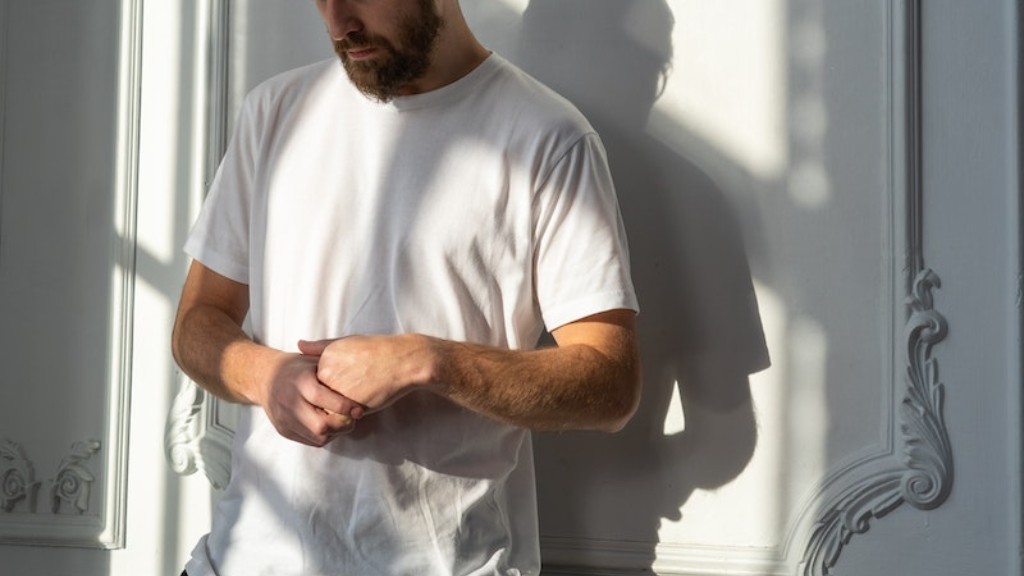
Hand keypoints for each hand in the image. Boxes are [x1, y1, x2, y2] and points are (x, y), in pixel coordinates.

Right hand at [257, 352, 365, 446]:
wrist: (264, 377)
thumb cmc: (296, 367)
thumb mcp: (313, 360)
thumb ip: (333, 366)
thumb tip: (359, 373)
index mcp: (299, 382)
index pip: (324, 400)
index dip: (345, 407)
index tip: (359, 408)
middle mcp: (289, 402)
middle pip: (321, 426)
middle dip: (342, 425)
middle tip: (353, 418)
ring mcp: (284, 419)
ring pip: (317, 437)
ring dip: (335, 433)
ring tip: (342, 421)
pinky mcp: (284, 430)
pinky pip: (310, 441)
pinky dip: (324, 436)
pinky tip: (330, 425)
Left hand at [298, 335, 434, 412]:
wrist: (402, 361)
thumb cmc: (376, 351)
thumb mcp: (346, 342)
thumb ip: (319, 347)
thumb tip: (299, 345)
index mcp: (323, 360)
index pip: (313, 385)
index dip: (329, 388)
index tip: (347, 383)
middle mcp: (326, 375)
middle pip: (319, 399)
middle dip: (331, 402)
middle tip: (355, 392)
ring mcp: (337, 391)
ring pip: (329, 411)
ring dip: (339, 411)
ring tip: (359, 398)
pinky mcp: (349, 406)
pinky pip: (342, 419)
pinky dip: (350, 417)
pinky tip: (363, 404)